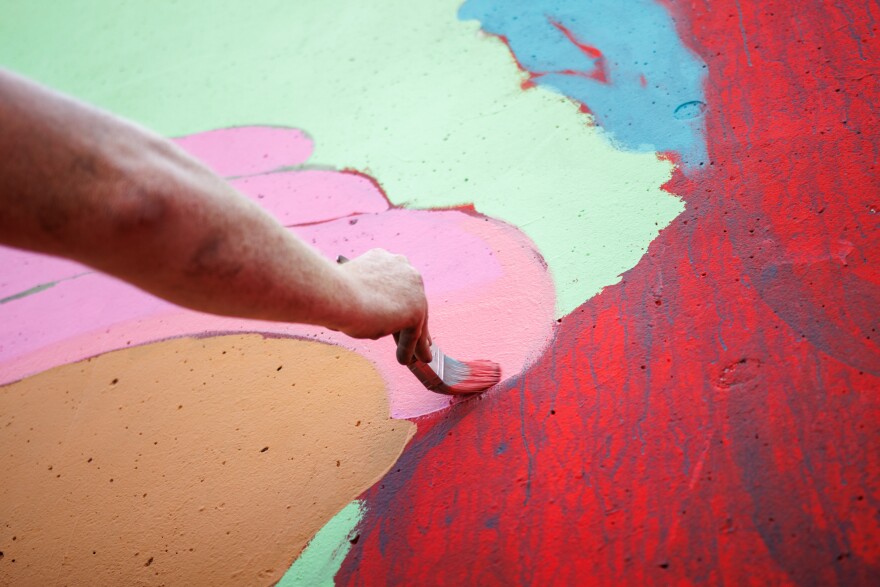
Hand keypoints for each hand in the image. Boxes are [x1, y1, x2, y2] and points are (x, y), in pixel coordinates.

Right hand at [337, 249, 431, 364]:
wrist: (334, 295)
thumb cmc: (332, 293)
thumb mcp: (349, 290)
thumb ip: (363, 297)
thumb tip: (366, 316)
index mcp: (385, 259)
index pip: (396, 287)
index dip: (397, 305)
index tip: (398, 316)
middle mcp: (403, 268)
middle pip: (410, 300)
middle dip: (411, 320)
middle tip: (414, 337)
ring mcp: (412, 288)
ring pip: (415, 318)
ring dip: (416, 339)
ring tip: (417, 355)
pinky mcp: (415, 309)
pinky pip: (412, 333)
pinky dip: (409, 348)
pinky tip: (405, 360)